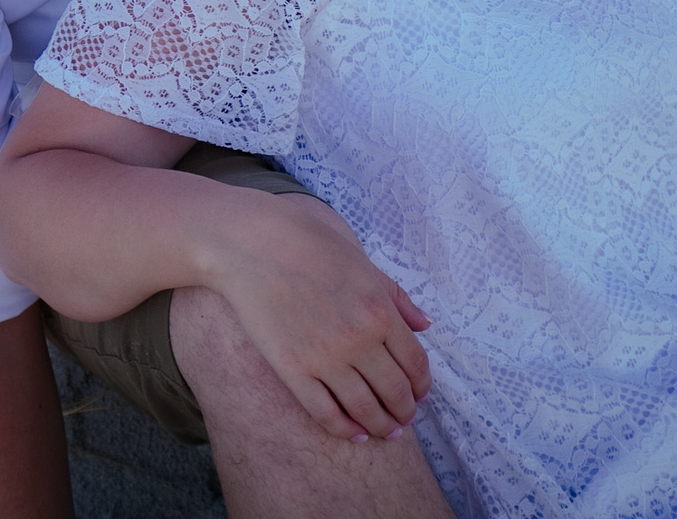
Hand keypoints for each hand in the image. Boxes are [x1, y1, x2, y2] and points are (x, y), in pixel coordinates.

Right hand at [201, 192, 432, 443]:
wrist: (251, 244)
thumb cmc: (308, 242)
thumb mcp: (362, 262)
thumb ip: (396, 297)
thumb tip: (425, 325)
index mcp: (380, 310)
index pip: (415, 364)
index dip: (422, 386)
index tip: (420, 394)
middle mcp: (359, 339)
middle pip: (395, 391)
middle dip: (405, 411)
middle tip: (404, 418)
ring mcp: (325, 358)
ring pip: (365, 408)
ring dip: (381, 427)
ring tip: (386, 432)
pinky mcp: (292, 370)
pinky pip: (326, 413)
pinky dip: (345, 429)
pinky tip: (355, 433)